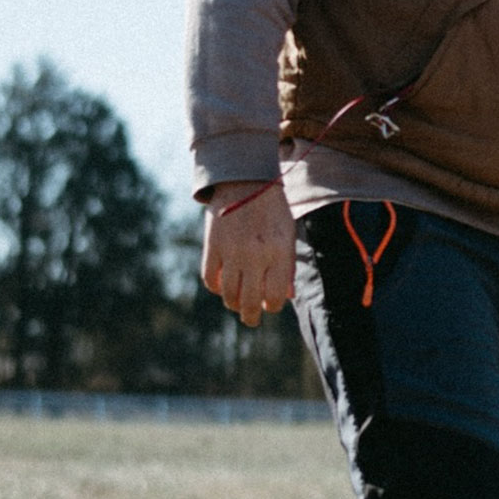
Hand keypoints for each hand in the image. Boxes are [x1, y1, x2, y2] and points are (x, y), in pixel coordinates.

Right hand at [201, 180, 296, 327]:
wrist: (245, 180)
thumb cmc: (273, 209)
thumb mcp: (288, 234)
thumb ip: (287, 265)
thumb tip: (285, 296)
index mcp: (279, 252)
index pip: (274, 296)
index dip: (272, 306)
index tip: (270, 306)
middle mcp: (255, 255)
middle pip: (250, 301)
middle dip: (251, 315)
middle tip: (251, 318)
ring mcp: (231, 251)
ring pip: (229, 294)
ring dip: (233, 304)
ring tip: (237, 305)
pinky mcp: (212, 246)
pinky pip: (210, 279)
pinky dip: (216, 287)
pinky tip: (222, 287)